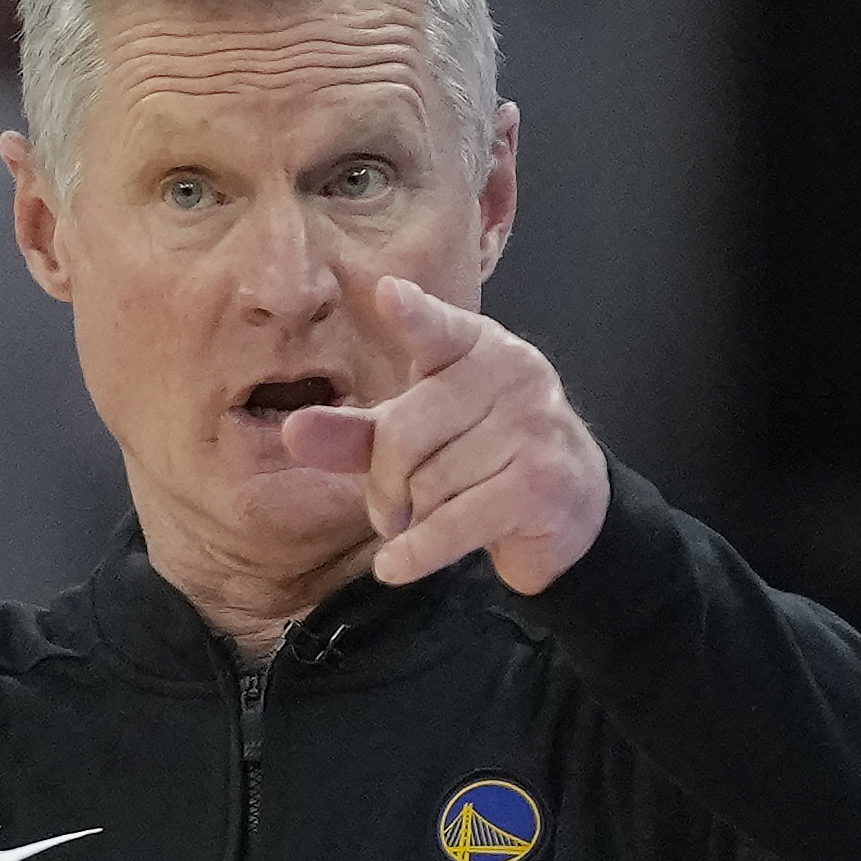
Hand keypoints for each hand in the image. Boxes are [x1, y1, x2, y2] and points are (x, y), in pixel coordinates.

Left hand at [278, 275, 607, 593]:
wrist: (568, 507)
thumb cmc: (480, 458)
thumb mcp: (414, 438)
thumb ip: (355, 433)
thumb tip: (292, 430)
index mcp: (477, 347)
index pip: (437, 329)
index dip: (413, 315)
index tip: (387, 293)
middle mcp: (512, 373)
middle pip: (404, 434)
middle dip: (385, 485)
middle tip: (392, 509)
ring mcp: (534, 425)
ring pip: (428, 484)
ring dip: (414, 519)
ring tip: (432, 520)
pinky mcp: (542, 481)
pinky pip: (454, 523)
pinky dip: (417, 552)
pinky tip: (395, 566)